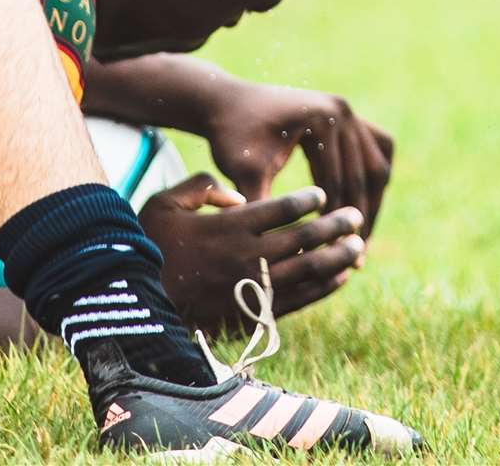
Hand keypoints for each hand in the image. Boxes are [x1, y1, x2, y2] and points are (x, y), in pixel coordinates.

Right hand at [139, 174, 366, 336]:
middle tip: (354, 216)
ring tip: (357, 245)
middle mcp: (247, 256)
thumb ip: (201, 187)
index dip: (306, 200)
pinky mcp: (257, 313)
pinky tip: (340, 275)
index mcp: (227, 227)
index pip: (280, 209)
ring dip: (339, 256)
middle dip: (335, 226)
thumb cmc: (150, 246)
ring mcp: (255, 287)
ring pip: (311, 269)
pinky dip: (326, 286)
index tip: (320, 195)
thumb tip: (239, 197)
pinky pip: (303, 297)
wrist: (142, 301)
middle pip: (304, 238)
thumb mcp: (163, 203)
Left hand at [204, 84, 393, 238]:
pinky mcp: (347, 115)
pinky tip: (363, 209)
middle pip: (365, 175)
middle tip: (355, 258)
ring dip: (372, 203)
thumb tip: (277, 250)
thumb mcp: (242, 170)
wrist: (224, 103)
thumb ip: (261, 204)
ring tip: (359, 240)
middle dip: (360, 218)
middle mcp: (341, 109)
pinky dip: (373, 180)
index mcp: (321, 119)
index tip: (336, 255)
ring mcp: (348, 109)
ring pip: (376, 166)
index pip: (338, 182)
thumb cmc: (230, 137)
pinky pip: (377, 151)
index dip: (336, 222)